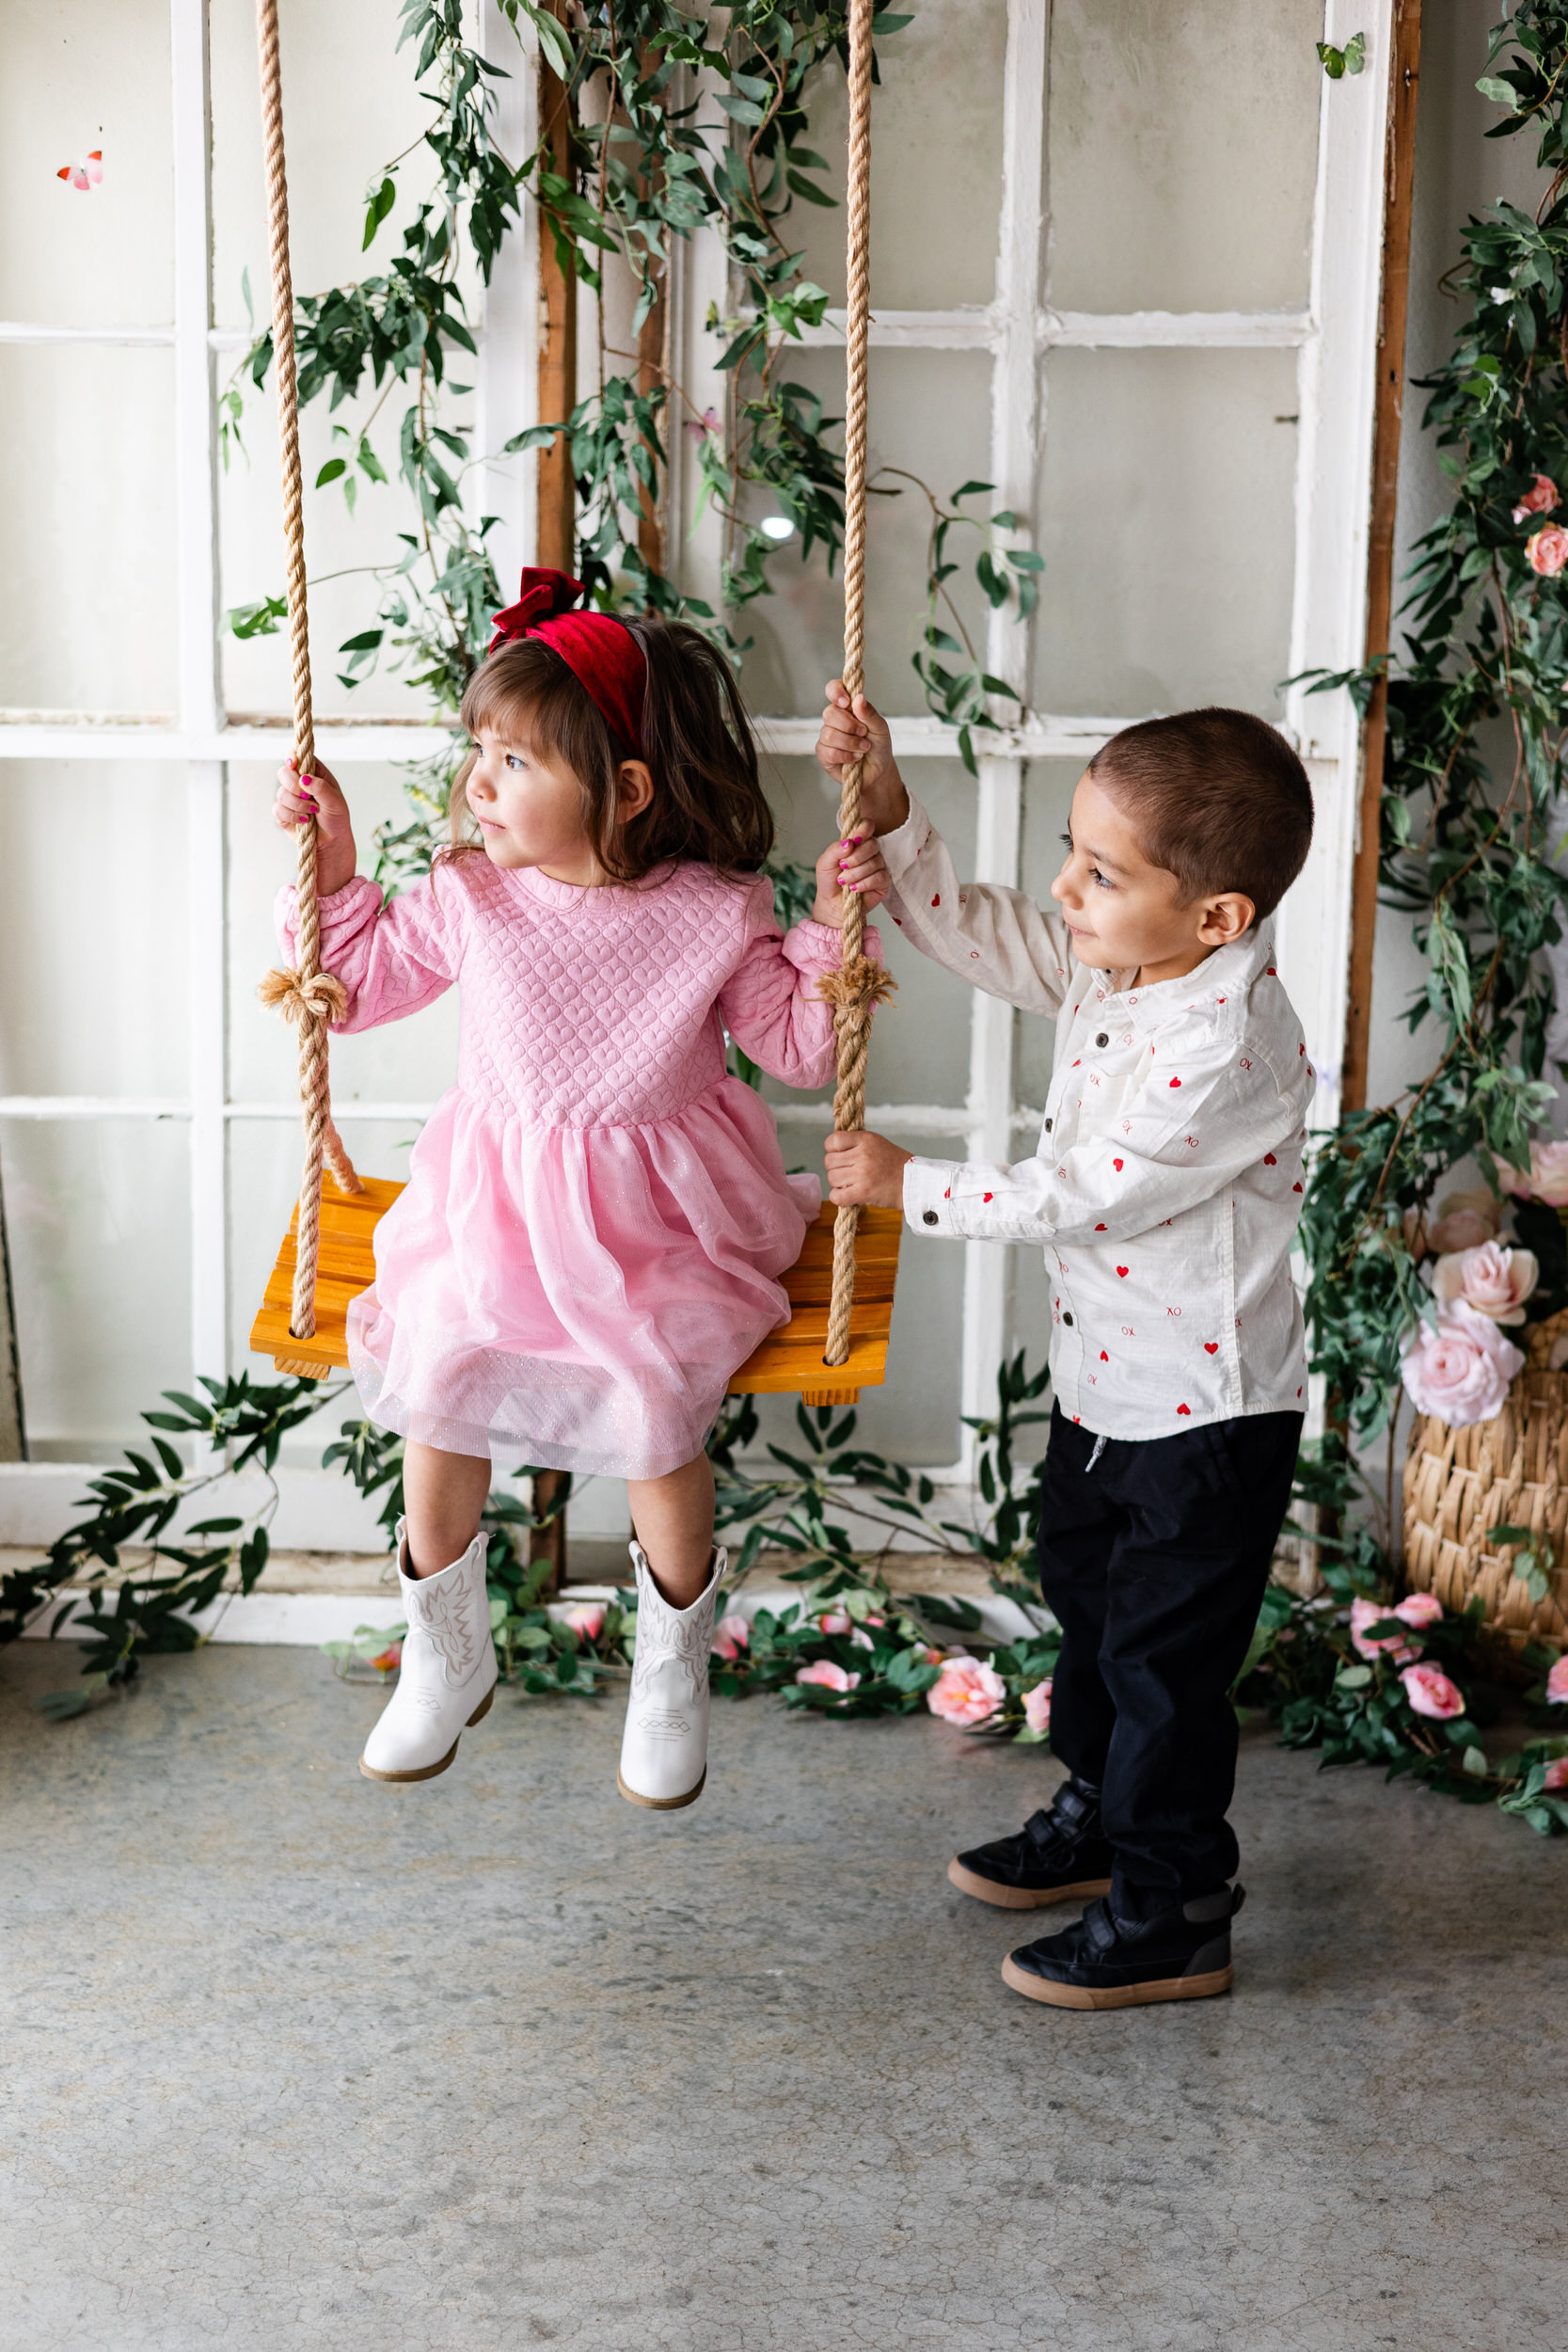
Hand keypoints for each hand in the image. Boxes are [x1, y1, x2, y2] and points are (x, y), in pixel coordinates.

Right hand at [272, 757, 357, 896]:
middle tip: (306, 796)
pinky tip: (305, 821)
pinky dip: (292, 816)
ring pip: (281, 793)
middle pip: (283, 772)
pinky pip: (278, 809)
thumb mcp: (335, 802)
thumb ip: (321, 788)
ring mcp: (289, 798)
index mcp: (313, 774)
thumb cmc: (337, 818)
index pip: (298, 757)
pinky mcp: (283, 813)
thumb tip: (304, 778)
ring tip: (313, 812)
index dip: (293, 756)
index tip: (294, 763)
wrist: (332, 842)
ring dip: (297, 804)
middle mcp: (299, 783)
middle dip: (293, 784)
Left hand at [811, 829, 889, 923]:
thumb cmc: (829, 881)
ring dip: (856, 874)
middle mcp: (869, 852)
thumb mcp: (825, 862)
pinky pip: (879, 877)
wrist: (832, 904)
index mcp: (856, 843)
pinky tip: (854, 889)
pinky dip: (864, 883)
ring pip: (875, 862)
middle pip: (872, 845)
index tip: (854, 839)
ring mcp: (879, 866)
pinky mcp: (884, 882)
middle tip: (843, 866)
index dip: (863, 830)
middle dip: (856, 857)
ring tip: (844, 882)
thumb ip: (835, 850)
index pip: (867, 826)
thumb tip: (849, 842)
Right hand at [816, 682, 909, 835]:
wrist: (878, 771)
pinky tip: (855, 759)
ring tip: (864, 749)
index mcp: (848, 707)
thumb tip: (859, 699)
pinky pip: (829, 751)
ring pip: (829, 734)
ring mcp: (827, 737)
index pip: (833, 689)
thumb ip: (870, 713)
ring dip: (851, 743)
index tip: (846, 702)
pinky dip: (846, 756)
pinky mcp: (824, 754)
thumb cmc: (879, 746)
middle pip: (829, 713)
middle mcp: (835, 720)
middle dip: (850, 725)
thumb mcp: (880, 728)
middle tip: (864, 733)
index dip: (836, 692)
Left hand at [824, 1128, 912, 1209]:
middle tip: (849, 1173)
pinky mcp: (863, 1192)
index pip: (832, 1141)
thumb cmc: (895, 1164)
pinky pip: (836, 1196)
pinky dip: (839, 1198)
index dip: (832, 1150)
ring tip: (852, 1184)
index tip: (841, 1156)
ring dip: (839, 1184)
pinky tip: (849, 1195)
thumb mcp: (877, 1143)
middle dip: (836, 1168)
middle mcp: (862, 1155)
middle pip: (829, 1162)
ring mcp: (862, 1174)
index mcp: (866, 1139)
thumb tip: (832, 1149)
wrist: (914, 1183)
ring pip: (831, 1179)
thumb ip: (856, 1143)